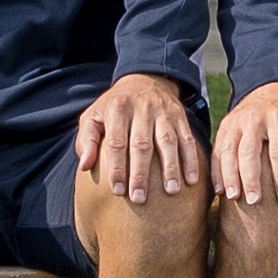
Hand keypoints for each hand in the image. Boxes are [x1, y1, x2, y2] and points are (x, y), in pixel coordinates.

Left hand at [76, 71, 201, 200]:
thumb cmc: (113, 106)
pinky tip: (192, 180)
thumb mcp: (93, 116)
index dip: (116, 167)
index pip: (116, 142)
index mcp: (117, 108)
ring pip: (168, 141)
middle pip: (142, 144)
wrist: (144, 79)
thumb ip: (87, 140)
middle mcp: (142, 108)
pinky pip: (187, 139)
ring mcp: (163, 111)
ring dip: (170, 168)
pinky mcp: (180, 116)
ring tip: (171, 191)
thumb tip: (85, 166)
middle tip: (139, 198)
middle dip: (141, 173)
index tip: (117, 191)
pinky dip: (191, 160)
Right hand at [214, 78, 277, 206]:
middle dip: (251, 179)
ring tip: (234, 198)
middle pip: (249, 152)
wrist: (270, 84)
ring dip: (229, 176)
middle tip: (255, 202)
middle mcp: (255, 117)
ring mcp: (237, 120)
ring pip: (228, 150)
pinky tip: (219, 189)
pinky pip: (217, 149)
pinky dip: (216, 170)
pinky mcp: (226, 125)